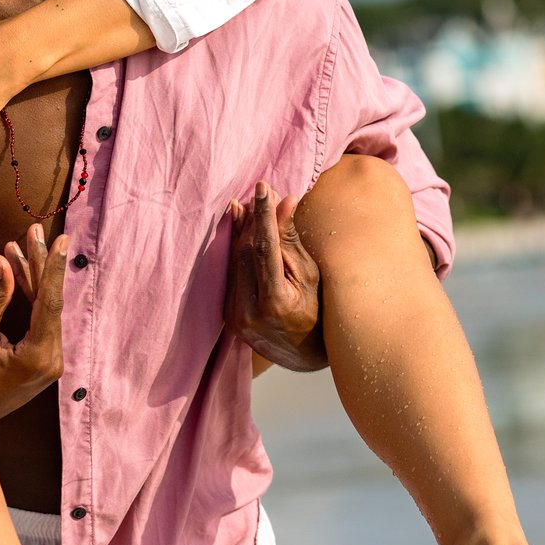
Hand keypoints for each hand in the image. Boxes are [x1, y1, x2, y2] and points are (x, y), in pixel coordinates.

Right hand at [0, 225, 66, 423]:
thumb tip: (2, 261)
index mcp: (39, 355)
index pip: (50, 302)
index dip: (52, 267)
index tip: (59, 239)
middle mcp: (52, 358)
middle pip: (50, 301)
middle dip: (40, 264)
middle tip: (34, 230)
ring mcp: (51, 361)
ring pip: (46, 308)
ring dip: (32, 277)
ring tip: (20, 244)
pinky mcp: (44, 360)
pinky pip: (41, 320)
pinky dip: (30, 296)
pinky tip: (17, 271)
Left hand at [226, 182, 326, 371]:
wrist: (302, 357)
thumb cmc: (317, 313)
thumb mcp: (312, 277)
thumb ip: (292, 242)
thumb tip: (286, 201)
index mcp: (275, 303)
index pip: (266, 249)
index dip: (264, 215)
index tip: (263, 187)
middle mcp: (249, 312)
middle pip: (246, 252)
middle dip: (253, 219)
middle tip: (260, 192)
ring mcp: (235, 317)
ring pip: (235, 261)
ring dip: (242, 231)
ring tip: (250, 204)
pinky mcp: (227, 317)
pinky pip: (232, 274)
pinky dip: (237, 251)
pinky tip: (240, 229)